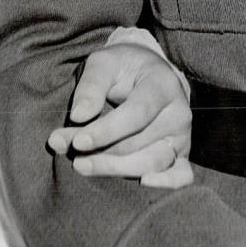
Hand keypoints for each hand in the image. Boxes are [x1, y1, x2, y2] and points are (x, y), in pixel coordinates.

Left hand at [48, 41, 192, 187]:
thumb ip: (91, 85)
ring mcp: (181, 136)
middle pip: (137, 142)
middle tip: (64, 148)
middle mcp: (178, 113)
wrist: (146, 74)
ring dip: (113, 168)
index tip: (77, 141)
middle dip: (98, 150)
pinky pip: (182, 176)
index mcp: (162, 85)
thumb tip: (79, 116)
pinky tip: (141, 182)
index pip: (136, 114)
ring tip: (81, 165)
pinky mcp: (180, 155)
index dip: (106, 131)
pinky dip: (165, 183)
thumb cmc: (123, 68)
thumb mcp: (104, 63)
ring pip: (150, 163)